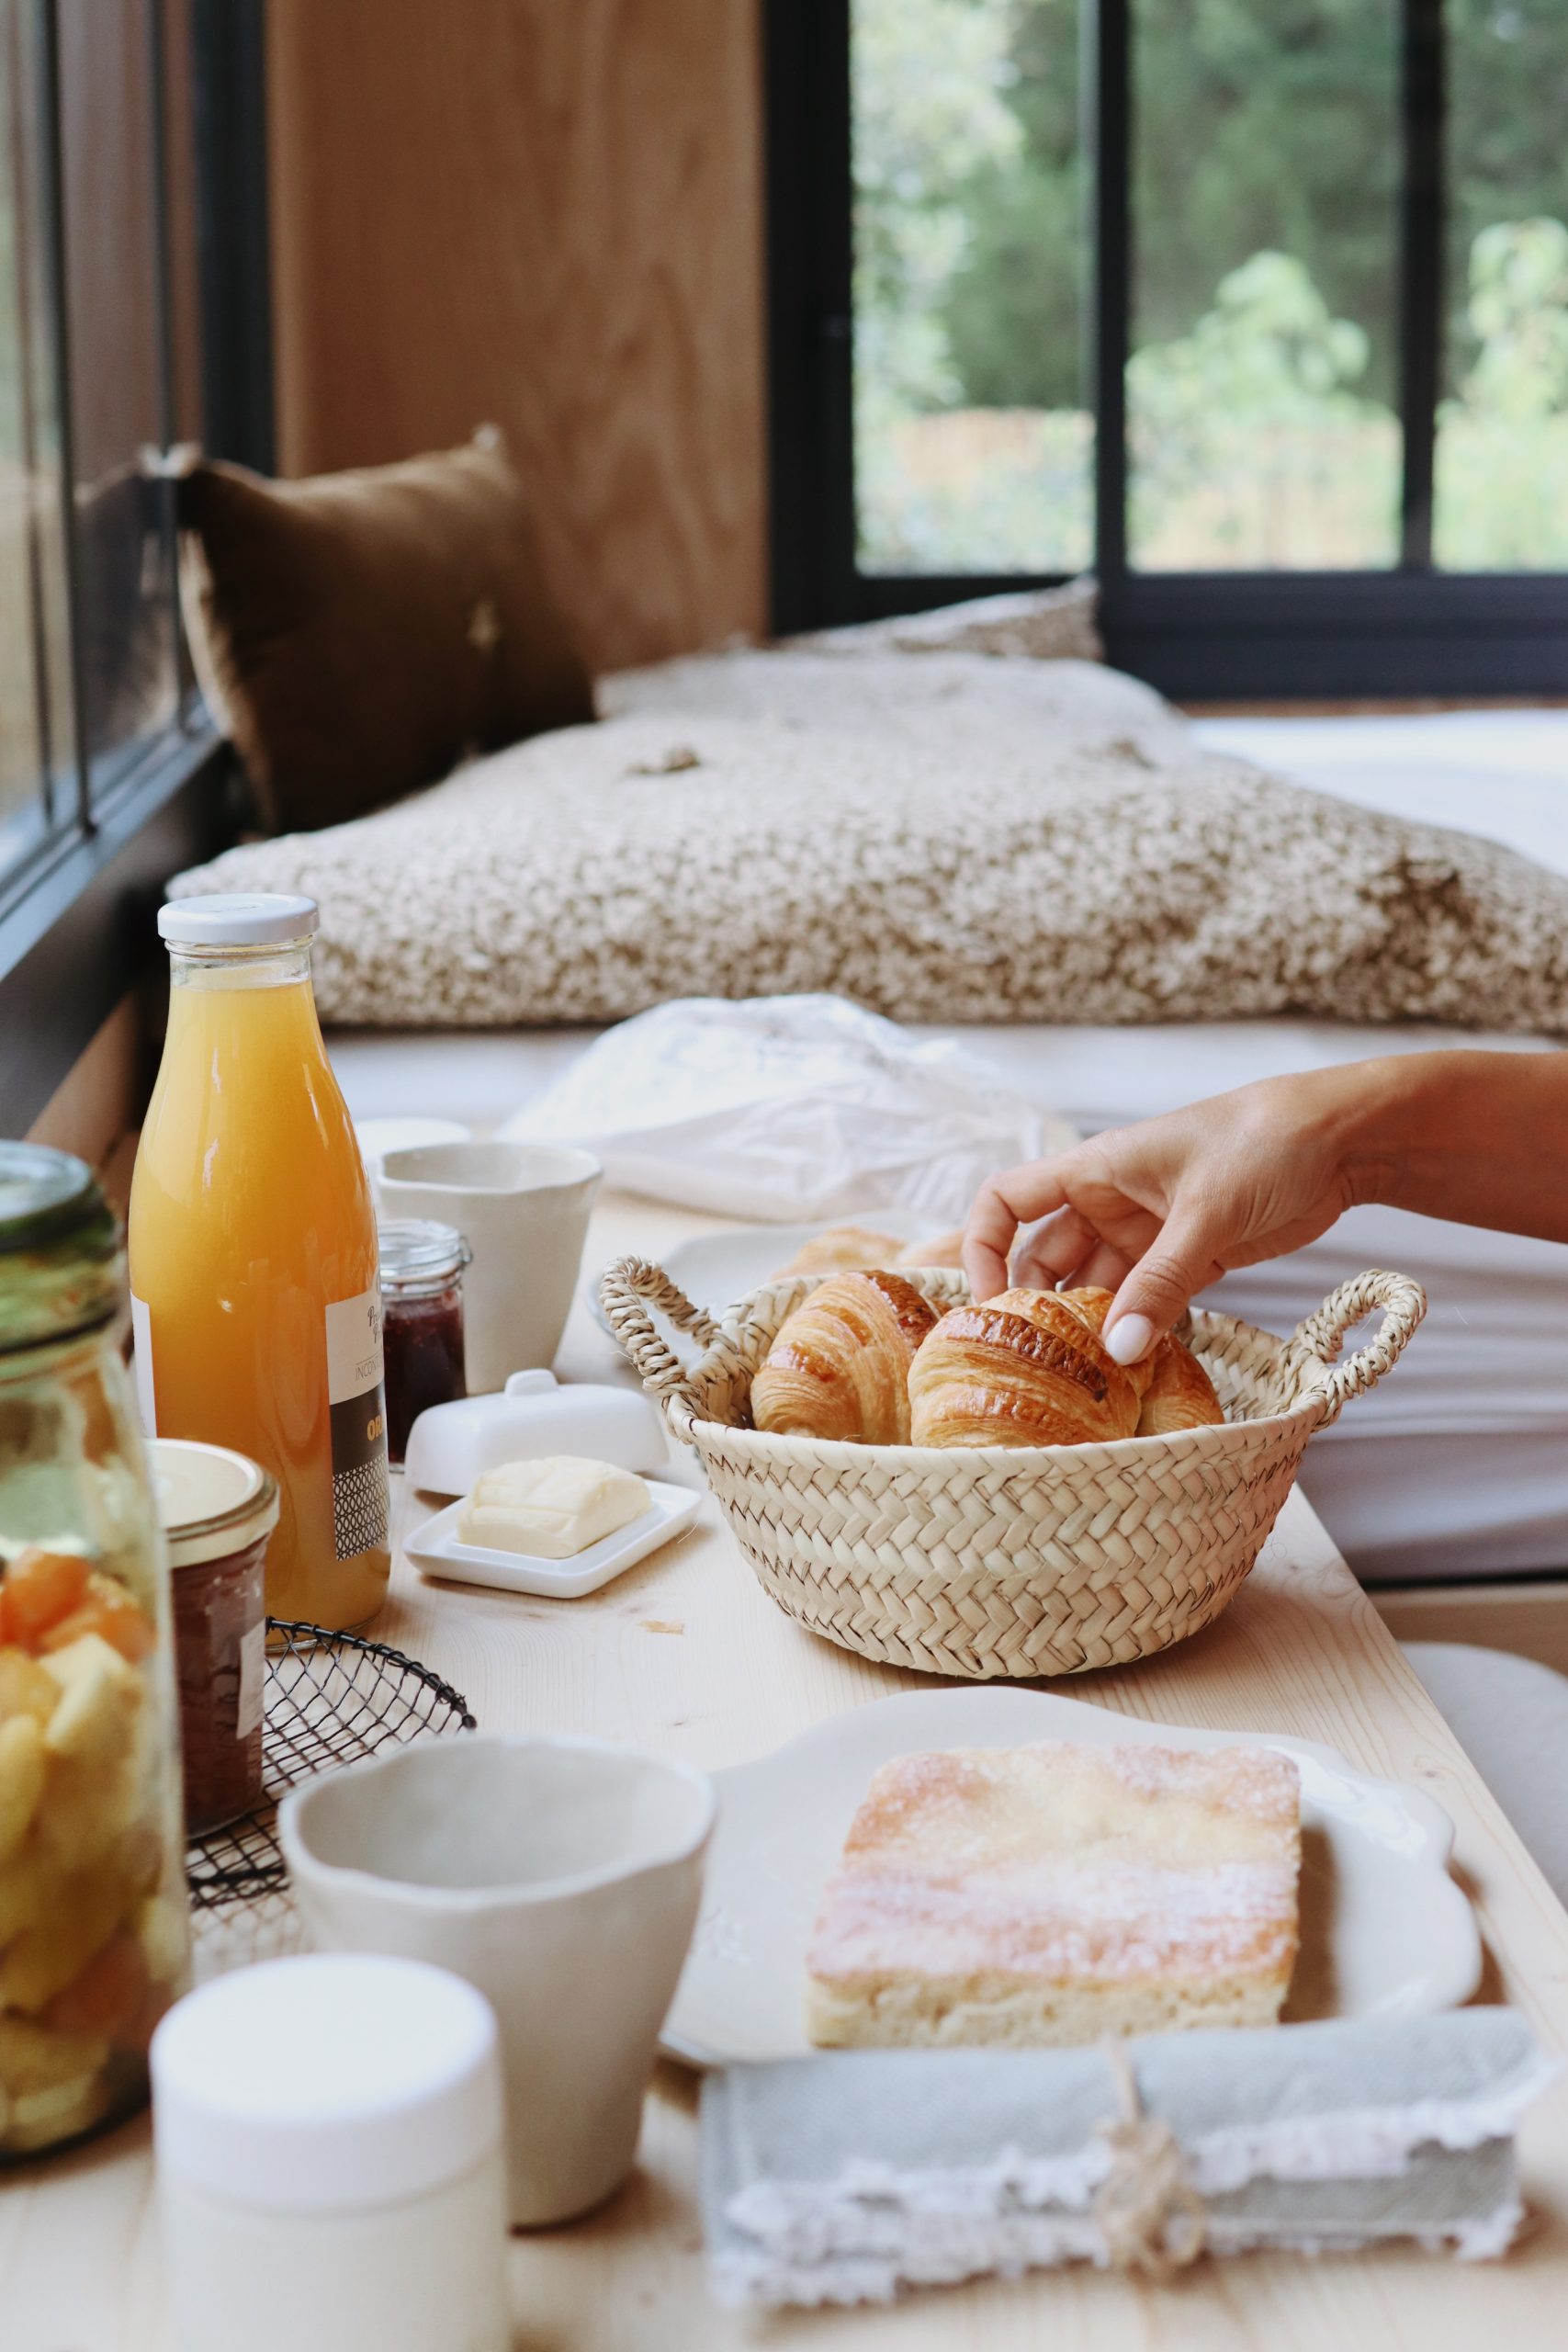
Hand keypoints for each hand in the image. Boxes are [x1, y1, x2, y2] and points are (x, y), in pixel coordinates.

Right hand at [962, 1069, 1367, 1361]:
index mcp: (1095, 1171)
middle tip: (1040, 1364)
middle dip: (1038, 1309)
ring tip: (1089, 1380)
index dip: (982, 1248)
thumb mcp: (1207, 1212)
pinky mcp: (1191, 1261)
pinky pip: (1147, 1304)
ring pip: (1098, 1290)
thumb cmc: (1264, 1142)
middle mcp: (1111, 1204)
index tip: (988, 1304)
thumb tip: (1119, 1350)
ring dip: (1092, 1330)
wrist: (1342, 1139)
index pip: (1006, 1201)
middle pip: (1046, 1260)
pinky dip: (1139, 1334)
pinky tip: (1137, 1370)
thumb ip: (1162, 1282)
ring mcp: (1149, 1235)